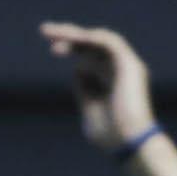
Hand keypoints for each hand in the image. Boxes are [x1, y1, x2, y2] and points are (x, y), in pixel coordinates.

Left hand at [39, 22, 158, 153]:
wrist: (130, 145)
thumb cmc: (112, 136)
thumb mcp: (90, 110)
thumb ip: (84, 89)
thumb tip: (77, 69)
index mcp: (113, 80)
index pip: (90, 57)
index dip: (72, 50)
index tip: (53, 49)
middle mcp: (121, 69)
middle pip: (93, 45)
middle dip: (69, 36)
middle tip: (45, 30)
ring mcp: (128, 66)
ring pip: (99, 39)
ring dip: (76, 35)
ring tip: (54, 33)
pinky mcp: (131, 65)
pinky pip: (110, 42)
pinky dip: (92, 38)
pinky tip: (74, 37)